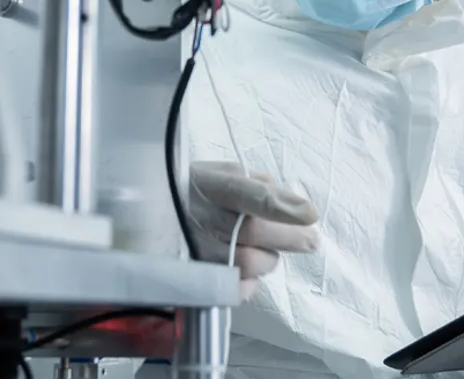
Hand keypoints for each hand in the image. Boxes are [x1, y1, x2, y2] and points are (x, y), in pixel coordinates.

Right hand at [188, 161, 319, 300]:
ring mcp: (194, 249)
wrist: (151, 216)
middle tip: (311, 240)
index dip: (277, 204)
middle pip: (252, 231)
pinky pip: (233, 289)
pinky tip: (249, 272)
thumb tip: (292, 205)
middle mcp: (198, 216)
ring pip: (248, 262)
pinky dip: (249, 283)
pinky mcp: (193, 278)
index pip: (244, 193)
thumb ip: (255, 184)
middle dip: (290, 237)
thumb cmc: (195, 192)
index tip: (310, 214)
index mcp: (206, 183)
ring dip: (268, 259)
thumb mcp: (220, 173)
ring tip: (267, 251)